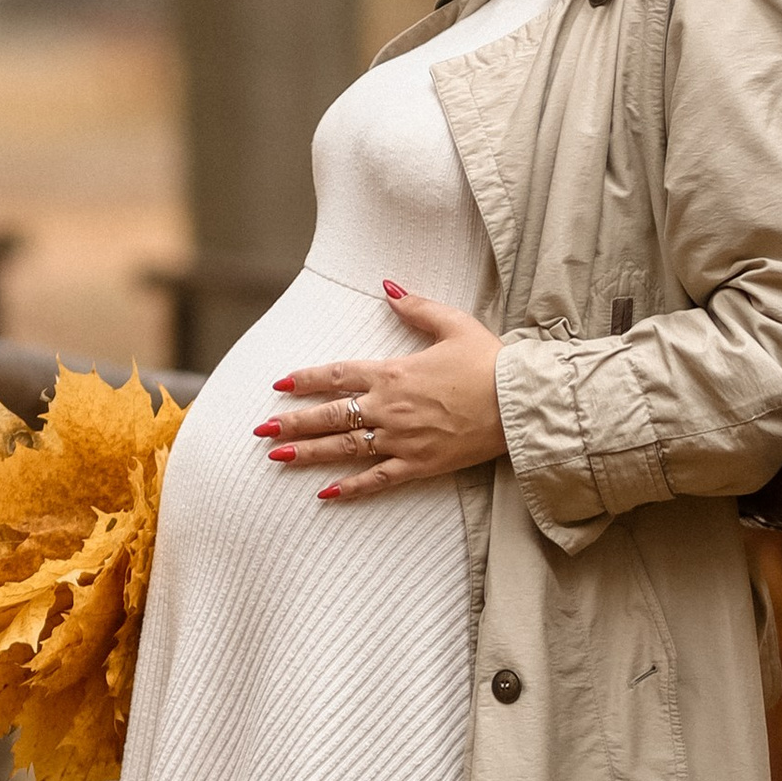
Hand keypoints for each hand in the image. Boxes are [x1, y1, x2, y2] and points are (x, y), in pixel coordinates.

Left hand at [253, 287, 508, 498]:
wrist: (521, 402)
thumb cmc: (491, 361)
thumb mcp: (453, 323)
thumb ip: (415, 307)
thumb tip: (386, 285)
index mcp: (393, 372)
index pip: (337, 375)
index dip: (305, 379)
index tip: (278, 383)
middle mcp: (390, 407)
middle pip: (330, 415)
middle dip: (292, 421)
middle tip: (260, 428)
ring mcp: (402, 439)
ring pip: (345, 448)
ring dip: (308, 453)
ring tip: (276, 457)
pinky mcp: (420, 464)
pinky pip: (377, 479)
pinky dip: (350, 488)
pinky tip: (325, 495)